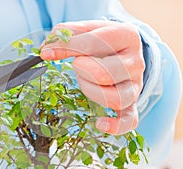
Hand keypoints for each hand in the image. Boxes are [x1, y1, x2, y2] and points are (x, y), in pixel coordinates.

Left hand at [40, 20, 144, 134]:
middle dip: (82, 70)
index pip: (95, 42)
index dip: (66, 48)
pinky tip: (99, 124)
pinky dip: (115, 126)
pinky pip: (129, 120)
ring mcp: (135, 85)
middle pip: (105, 73)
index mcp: (127, 36)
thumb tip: (46, 50)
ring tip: (85, 82)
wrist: (123, 51)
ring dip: (91, 91)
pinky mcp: (132, 103)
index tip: (46, 53)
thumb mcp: (86, 29)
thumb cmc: (101, 41)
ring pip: (116, 98)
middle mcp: (136, 62)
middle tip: (78, 65)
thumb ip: (65, 34)